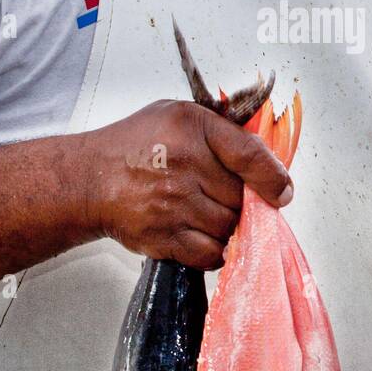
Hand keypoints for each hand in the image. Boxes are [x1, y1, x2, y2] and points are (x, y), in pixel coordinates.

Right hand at [81, 100, 292, 269]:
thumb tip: (268, 156)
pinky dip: (213, 249)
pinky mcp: (163, 237)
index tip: (283, 192)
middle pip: (242, 198)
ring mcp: (172, 205)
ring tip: (207, 211)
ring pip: (229, 228)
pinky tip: (201, 233)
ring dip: (227, 225)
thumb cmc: (137, 144)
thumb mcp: (180, 116)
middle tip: (224, 196)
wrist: (89, 179)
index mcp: (192, 128)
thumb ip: (223, 130)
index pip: (251, 156)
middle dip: (242, 201)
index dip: (274, 178)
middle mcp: (183, 165)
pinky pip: (209, 254)